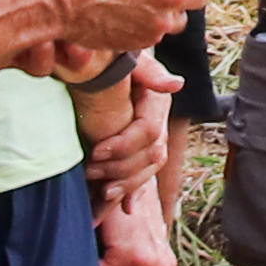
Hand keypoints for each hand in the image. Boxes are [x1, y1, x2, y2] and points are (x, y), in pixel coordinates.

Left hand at [73, 65, 166, 199]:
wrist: (107, 62)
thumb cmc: (113, 56)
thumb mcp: (129, 58)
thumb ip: (148, 70)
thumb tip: (176, 83)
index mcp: (156, 101)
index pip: (149, 132)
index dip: (123, 145)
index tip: (95, 151)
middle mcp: (159, 122)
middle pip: (152, 156)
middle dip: (121, 169)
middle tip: (89, 172)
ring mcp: (153, 139)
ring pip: (149, 170)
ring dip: (126, 186)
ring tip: (101, 195)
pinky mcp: (140, 151)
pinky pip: (142, 176)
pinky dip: (133, 194)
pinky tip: (124, 209)